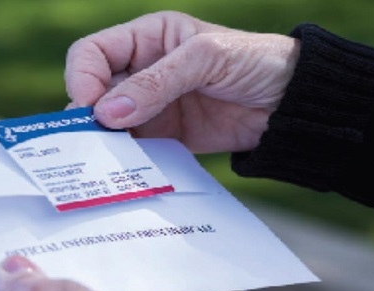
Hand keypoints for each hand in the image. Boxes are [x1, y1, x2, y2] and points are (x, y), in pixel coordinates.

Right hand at [65, 11, 299, 152]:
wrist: (289, 102)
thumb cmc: (254, 61)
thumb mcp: (205, 57)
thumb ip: (156, 82)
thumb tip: (107, 113)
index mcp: (150, 39)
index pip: (95, 53)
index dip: (83, 77)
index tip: (86, 107)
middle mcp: (146, 72)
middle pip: (97, 92)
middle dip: (89, 115)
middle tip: (90, 140)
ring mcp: (156, 106)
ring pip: (113, 124)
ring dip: (107, 141)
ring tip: (107, 158)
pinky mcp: (169, 135)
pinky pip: (139, 147)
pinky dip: (130, 157)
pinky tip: (129, 167)